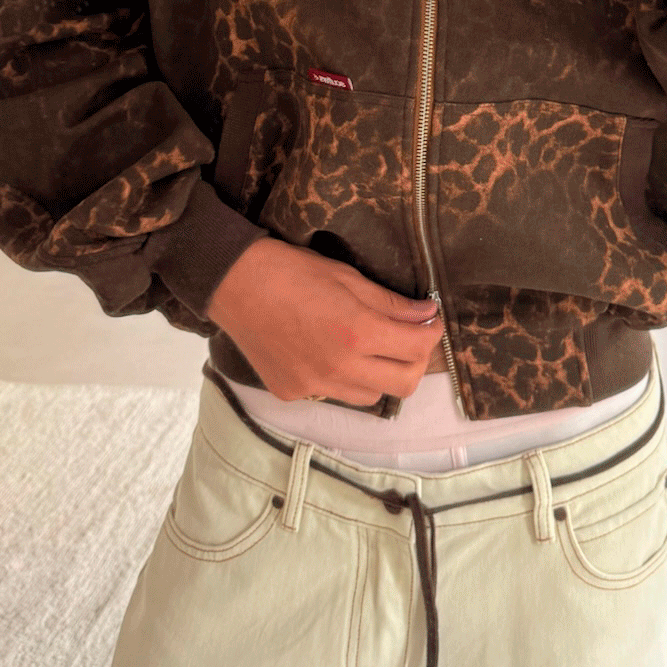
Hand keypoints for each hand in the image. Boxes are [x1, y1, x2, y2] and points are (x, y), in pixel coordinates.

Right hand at [207, 239, 443, 403]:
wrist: (233, 284)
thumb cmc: (292, 271)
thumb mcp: (348, 278)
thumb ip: (390, 303)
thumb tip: (426, 314)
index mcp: (356, 333)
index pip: (417, 348)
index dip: (432, 333)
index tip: (431, 321)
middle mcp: (338, 369)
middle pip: (403, 385)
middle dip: (416, 362)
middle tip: (411, 339)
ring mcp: (314, 387)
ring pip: (370, 396)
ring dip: (380, 374)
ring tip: (371, 348)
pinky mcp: (292, 393)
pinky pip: (333, 395)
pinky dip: (343, 378)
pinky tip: (331, 353)